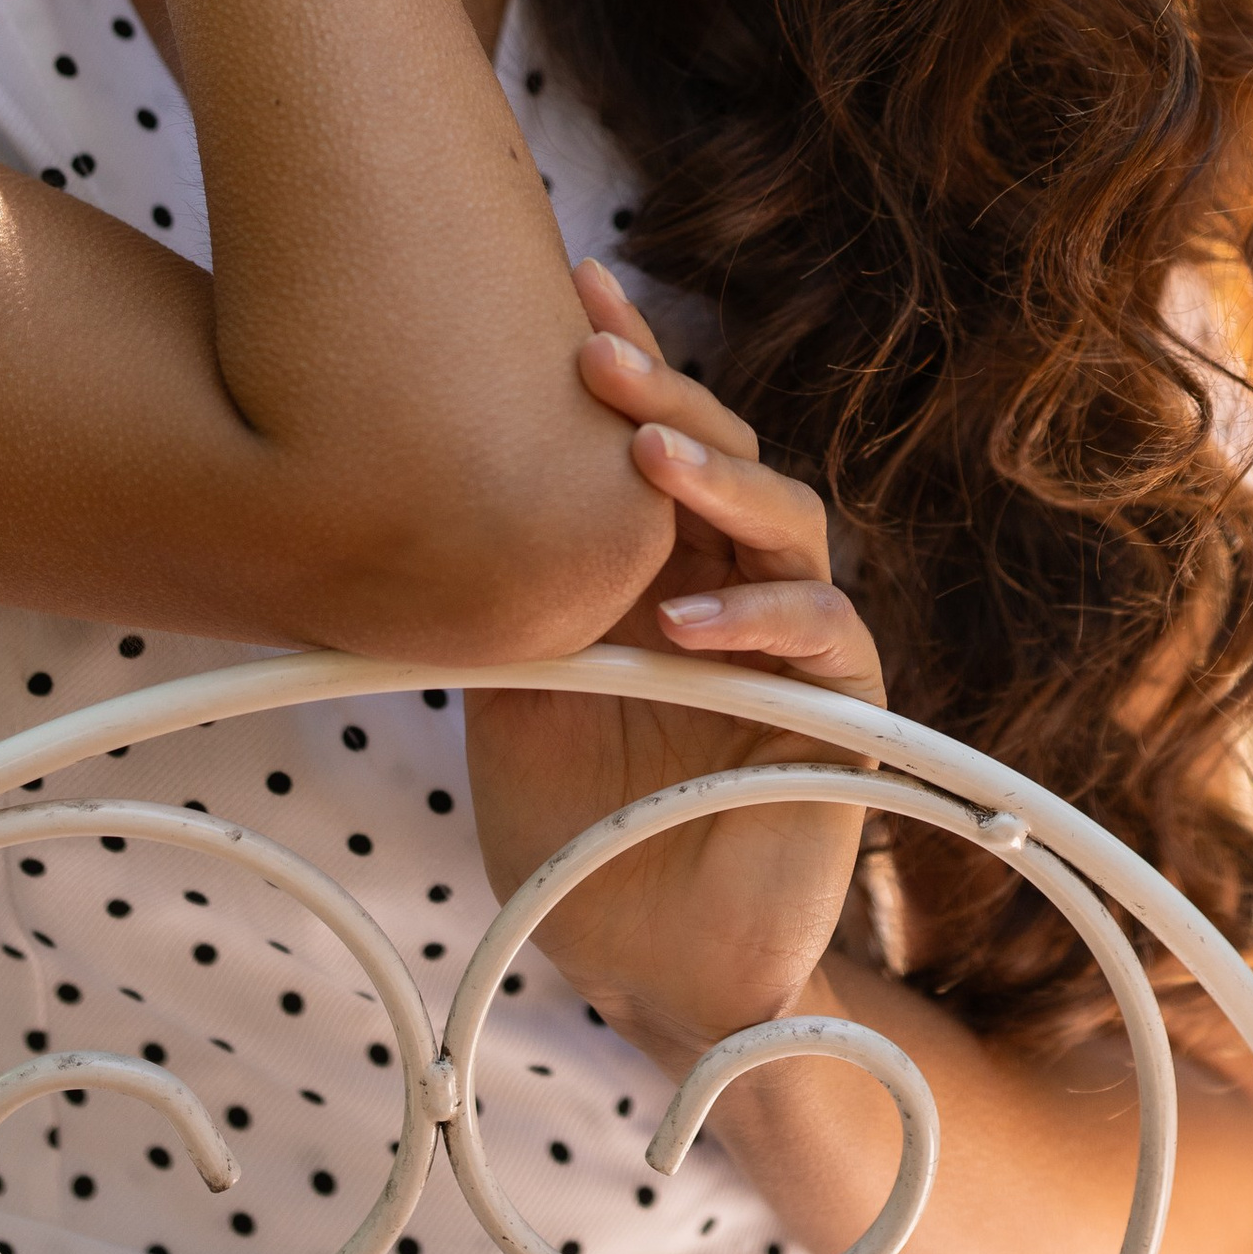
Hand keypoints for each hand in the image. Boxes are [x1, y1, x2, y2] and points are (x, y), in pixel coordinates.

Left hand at [461, 258, 888, 1066]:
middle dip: (663, 395)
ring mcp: (793, 644)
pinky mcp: (843, 715)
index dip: (628, 356)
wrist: (640, 968)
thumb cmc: (575, 831)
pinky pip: (826, 637)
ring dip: (719, 483)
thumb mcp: (512, 698)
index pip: (652, 435)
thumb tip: (410, 502)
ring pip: (787, 523)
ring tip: (645, 460)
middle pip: (722, 453)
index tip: (574, 285)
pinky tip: (687, 628)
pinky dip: (761, 621)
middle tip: (593, 358)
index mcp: (657, 564)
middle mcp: (732, 583)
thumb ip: (497, 604)